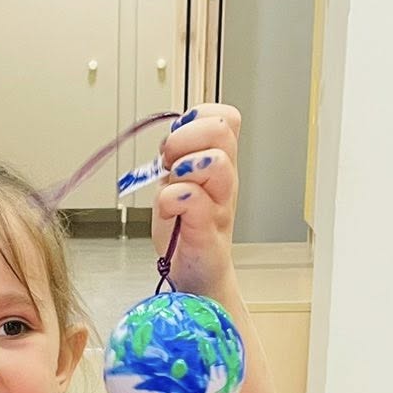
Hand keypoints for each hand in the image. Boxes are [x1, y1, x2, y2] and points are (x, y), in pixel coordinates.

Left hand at [153, 103, 240, 295]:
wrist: (194, 274)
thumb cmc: (185, 229)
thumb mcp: (178, 181)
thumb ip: (177, 156)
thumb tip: (169, 136)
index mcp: (220, 162)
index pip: (224, 117)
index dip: (196, 118)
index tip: (176, 143)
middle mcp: (225, 180)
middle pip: (221, 130)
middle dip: (185, 137)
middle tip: (169, 162)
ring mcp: (219, 205)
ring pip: (214, 162)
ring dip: (182, 168)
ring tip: (171, 185)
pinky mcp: (207, 232)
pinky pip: (193, 200)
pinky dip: (171, 198)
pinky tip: (167, 209)